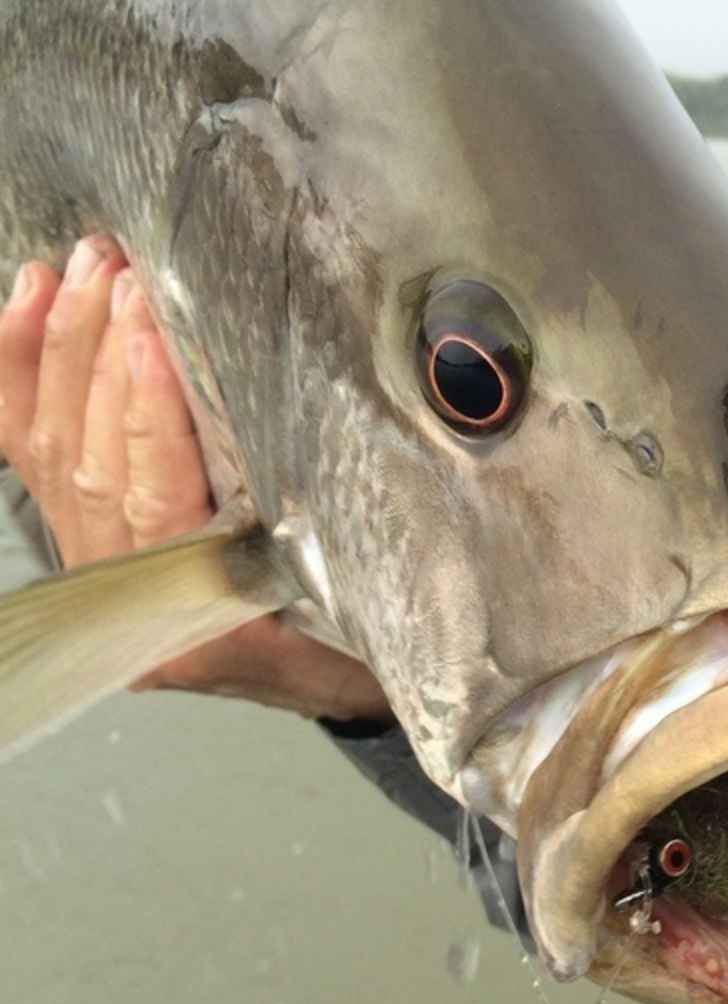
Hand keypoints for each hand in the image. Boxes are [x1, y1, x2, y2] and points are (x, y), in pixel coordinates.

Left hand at [0, 236, 391, 721]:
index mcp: (200, 629)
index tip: (151, 334)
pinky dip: (19, 375)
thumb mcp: (360, 596)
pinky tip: (27, 303)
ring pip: (53, 451)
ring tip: (87, 269)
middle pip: (91, 467)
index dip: (146, 414)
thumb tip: (326, 433)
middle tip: (121, 275)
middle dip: (100, 358)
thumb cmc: (362, 637)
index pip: (154, 504)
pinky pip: (28, 451)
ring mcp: (100, 573)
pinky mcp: (87, 537)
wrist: (341, 678)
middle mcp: (133, 606)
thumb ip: (328, 533)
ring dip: (62, 349)